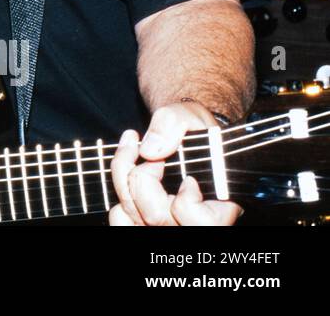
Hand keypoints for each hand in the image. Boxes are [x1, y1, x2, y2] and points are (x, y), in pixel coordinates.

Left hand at [108, 101, 241, 225]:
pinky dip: (117, 188)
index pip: (201, 221)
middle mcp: (188, 221)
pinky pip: (118, 216)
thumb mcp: (189, 113)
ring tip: (130, 149)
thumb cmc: (193, 128)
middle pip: (156, 216)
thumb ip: (172, 124)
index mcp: (218, 207)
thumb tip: (149, 151)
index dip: (188, 200)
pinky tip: (124, 164)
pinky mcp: (140, 217)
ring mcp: (162, 222)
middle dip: (142, 176)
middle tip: (145, 150)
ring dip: (123, 179)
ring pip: (131, 216)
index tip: (188, 178)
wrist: (182, 133)